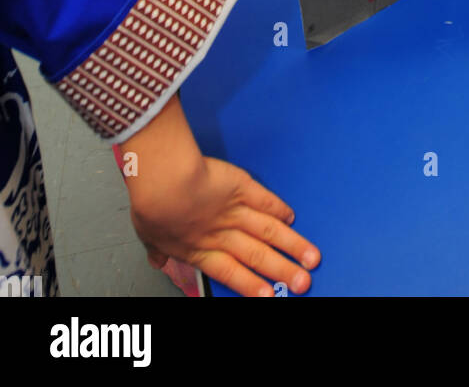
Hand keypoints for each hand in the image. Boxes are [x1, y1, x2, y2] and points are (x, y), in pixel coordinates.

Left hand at [121, 96, 320, 296]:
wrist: (163, 182)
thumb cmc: (152, 206)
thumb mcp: (148, 235)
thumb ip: (158, 250)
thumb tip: (156, 260)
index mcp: (199, 249)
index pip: (231, 272)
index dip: (252, 285)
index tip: (270, 296)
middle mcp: (222, 234)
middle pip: (257, 256)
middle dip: (283, 270)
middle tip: (303, 282)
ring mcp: (233, 211)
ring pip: (269, 231)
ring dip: (292, 245)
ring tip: (312, 256)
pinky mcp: (240, 186)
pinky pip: (264, 199)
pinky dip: (279, 207)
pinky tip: (291, 216)